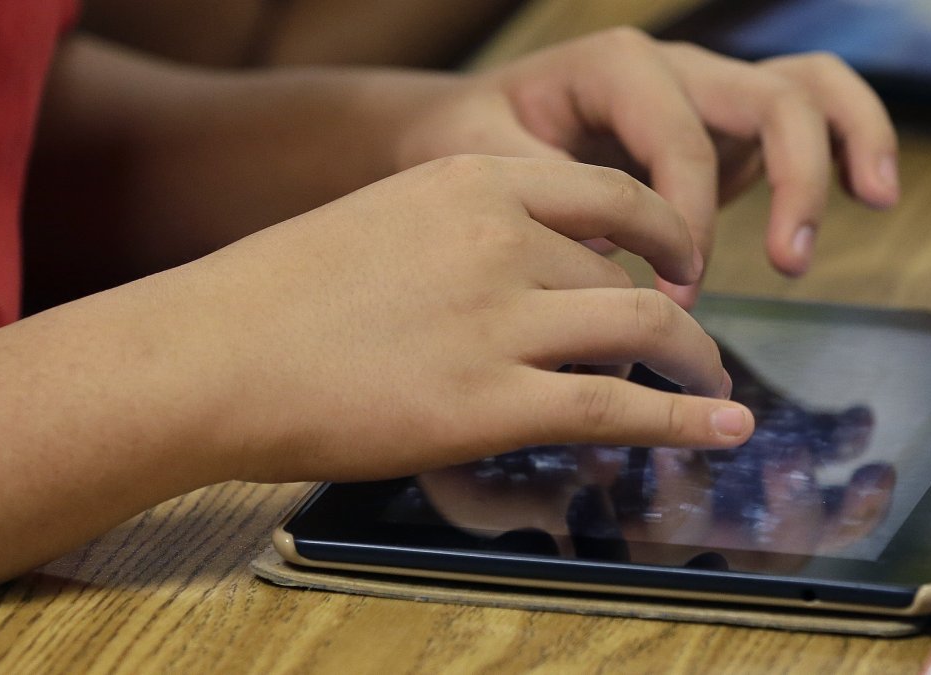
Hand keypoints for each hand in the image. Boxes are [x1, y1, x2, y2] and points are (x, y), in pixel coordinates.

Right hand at [176, 155, 754, 482]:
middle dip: (676, 318)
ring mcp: (501, 321)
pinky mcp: (491, 402)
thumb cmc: (285, 293)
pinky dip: (683, 418)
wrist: (212, 353)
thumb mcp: (391, 221)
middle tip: (693, 349)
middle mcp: (502, 240)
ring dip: (695, 365)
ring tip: (714, 391)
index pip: (612, 198)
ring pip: (643, 330)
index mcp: (476, 182)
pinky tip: (718, 428)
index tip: (684, 264)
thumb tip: (541, 273)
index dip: (666, 233)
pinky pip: (618, 405)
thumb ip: (473, 235)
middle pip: (628, 276)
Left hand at [383, 28, 898, 306]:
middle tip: (789, 264)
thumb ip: (545, 197)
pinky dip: (847, 145)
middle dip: (795, 177)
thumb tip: (611, 254)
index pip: (683, 139)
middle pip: (771, 96)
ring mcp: (708, 95)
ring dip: (847, 143)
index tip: (673, 291)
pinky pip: (806, 118)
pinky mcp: (727, 133)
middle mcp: (675, 70)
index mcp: (616, 67)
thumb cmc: (471, 141)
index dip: (688, 219)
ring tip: (877, 199)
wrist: (469, 128)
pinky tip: (869, 194)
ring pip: (808, 87)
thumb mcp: (482, 161)